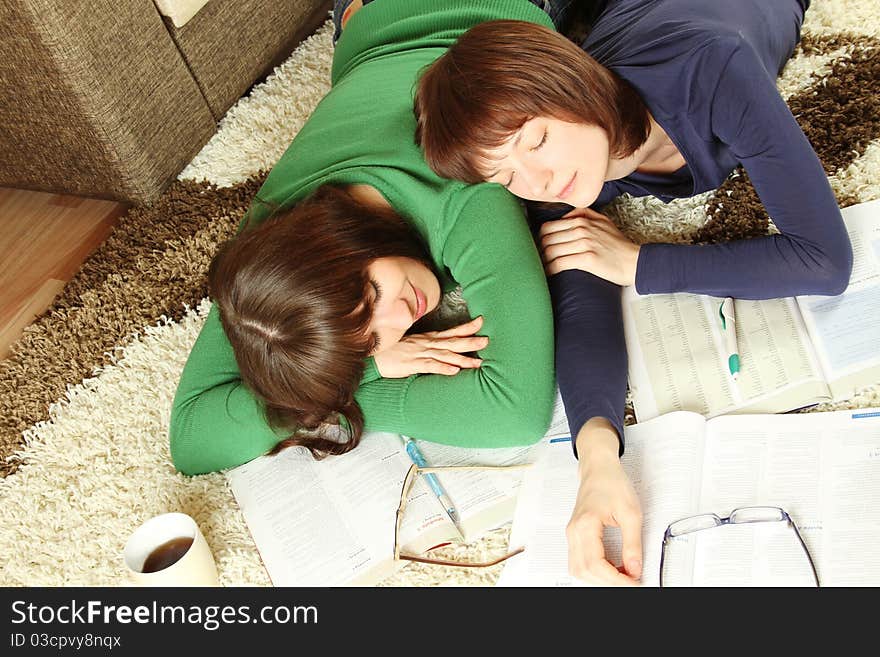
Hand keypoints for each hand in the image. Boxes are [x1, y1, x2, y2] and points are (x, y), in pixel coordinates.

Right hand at [373, 316, 487, 378]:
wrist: (372, 356)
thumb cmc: (391, 350)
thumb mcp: (411, 344)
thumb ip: (426, 345)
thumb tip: (441, 347)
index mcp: (427, 339)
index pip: (451, 331)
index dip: (467, 327)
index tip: (481, 322)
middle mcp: (426, 344)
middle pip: (452, 341)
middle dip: (471, 341)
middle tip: (487, 341)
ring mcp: (419, 353)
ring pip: (445, 355)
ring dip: (462, 358)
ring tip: (478, 362)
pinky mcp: (411, 365)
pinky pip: (429, 366)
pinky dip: (442, 368)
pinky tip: (454, 370)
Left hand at [538, 207, 639, 285]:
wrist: (634, 261)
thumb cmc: (618, 245)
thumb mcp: (603, 221)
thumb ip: (583, 214)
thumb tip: (564, 216)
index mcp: (582, 219)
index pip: (548, 226)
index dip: (539, 238)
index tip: (539, 248)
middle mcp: (582, 229)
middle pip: (546, 238)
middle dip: (539, 250)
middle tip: (538, 259)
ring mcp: (584, 243)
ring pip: (551, 251)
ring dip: (543, 261)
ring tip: (542, 268)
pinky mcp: (587, 259)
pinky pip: (559, 263)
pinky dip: (550, 270)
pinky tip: (549, 274)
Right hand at [567, 418, 642, 585]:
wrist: (599, 467)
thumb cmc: (611, 482)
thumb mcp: (631, 512)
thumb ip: (633, 543)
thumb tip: (635, 568)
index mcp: (585, 526)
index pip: (596, 564)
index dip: (616, 579)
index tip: (633, 582)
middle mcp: (574, 532)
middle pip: (583, 571)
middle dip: (607, 581)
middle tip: (630, 581)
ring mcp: (572, 534)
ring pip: (578, 569)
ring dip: (599, 578)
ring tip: (622, 575)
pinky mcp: (576, 535)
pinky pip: (580, 561)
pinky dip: (595, 570)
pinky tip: (612, 568)